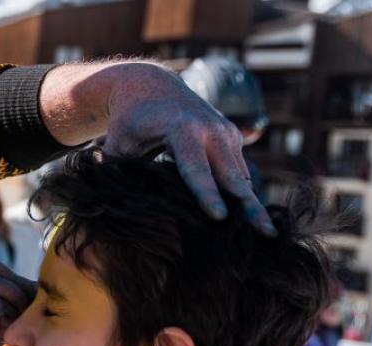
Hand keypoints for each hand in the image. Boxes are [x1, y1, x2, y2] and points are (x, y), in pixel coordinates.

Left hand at [100, 63, 273, 234]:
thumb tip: (104, 200)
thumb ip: (114, 169)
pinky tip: (253, 221)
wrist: (149, 86)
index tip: (219, 218)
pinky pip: (240, 171)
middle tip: (267, 234)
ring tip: (266, 234)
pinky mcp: (232, 137)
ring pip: (241, 176)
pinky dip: (245, 194)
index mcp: (183, 129)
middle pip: (232, 175)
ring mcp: (226, 132)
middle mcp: (211, 129)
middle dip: (248, 205)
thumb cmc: (128, 120)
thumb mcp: (118, 142)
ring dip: (253, 204)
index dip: (206, 194)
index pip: (196, 169)